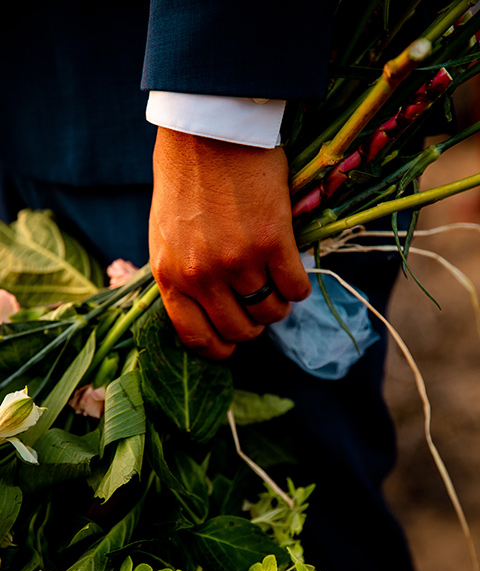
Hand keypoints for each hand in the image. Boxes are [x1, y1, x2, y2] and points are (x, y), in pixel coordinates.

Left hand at [149, 126, 310, 359]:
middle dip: (253, 324)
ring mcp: (237, 261)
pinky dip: (298, 286)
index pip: (195, 337)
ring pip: (270, 313)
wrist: (209, 129)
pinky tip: (292, 269)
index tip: (231, 344)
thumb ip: (181, 274)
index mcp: (169, 275)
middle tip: (258, 303)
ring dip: (278, 304)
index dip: (218, 349)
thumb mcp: (165, 233)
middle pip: (240, 331)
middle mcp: (201, 275)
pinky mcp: (272, 242)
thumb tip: (207, 309)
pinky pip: (296, 289)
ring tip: (276, 283)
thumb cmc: (185, 177)